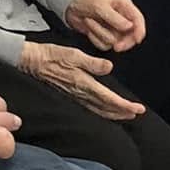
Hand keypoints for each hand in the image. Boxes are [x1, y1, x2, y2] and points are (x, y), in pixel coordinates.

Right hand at [21, 39, 144, 120]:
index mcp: (83, 83)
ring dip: (113, 114)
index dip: (125, 105)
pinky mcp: (70, 95)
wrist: (31, 61)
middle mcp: (80, 93)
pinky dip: (101, 111)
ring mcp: (74, 96)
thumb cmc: (50, 55)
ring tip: (125, 115)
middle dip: (122, 113)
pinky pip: (89, 107)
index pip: (109, 99)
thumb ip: (92, 63)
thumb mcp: (73, 54)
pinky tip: (103, 110)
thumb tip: (108, 67)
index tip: (138, 109)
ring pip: (98, 110)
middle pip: (105, 108)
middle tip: (137, 114)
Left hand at [65, 0, 145, 53]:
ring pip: (116, 41)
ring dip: (101, 34)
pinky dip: (96, 39)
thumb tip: (129, 26)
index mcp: (124, 6)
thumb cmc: (85, 0)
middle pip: (131, 35)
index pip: (138, 20)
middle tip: (116, 46)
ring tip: (90, 22)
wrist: (70, 6)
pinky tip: (89, 29)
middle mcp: (121, 18)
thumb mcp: (100, 6)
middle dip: (123, 41)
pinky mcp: (104, 35)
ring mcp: (113, 28)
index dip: (140, 31)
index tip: (136, 40)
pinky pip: (105, 45)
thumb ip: (115, 17)